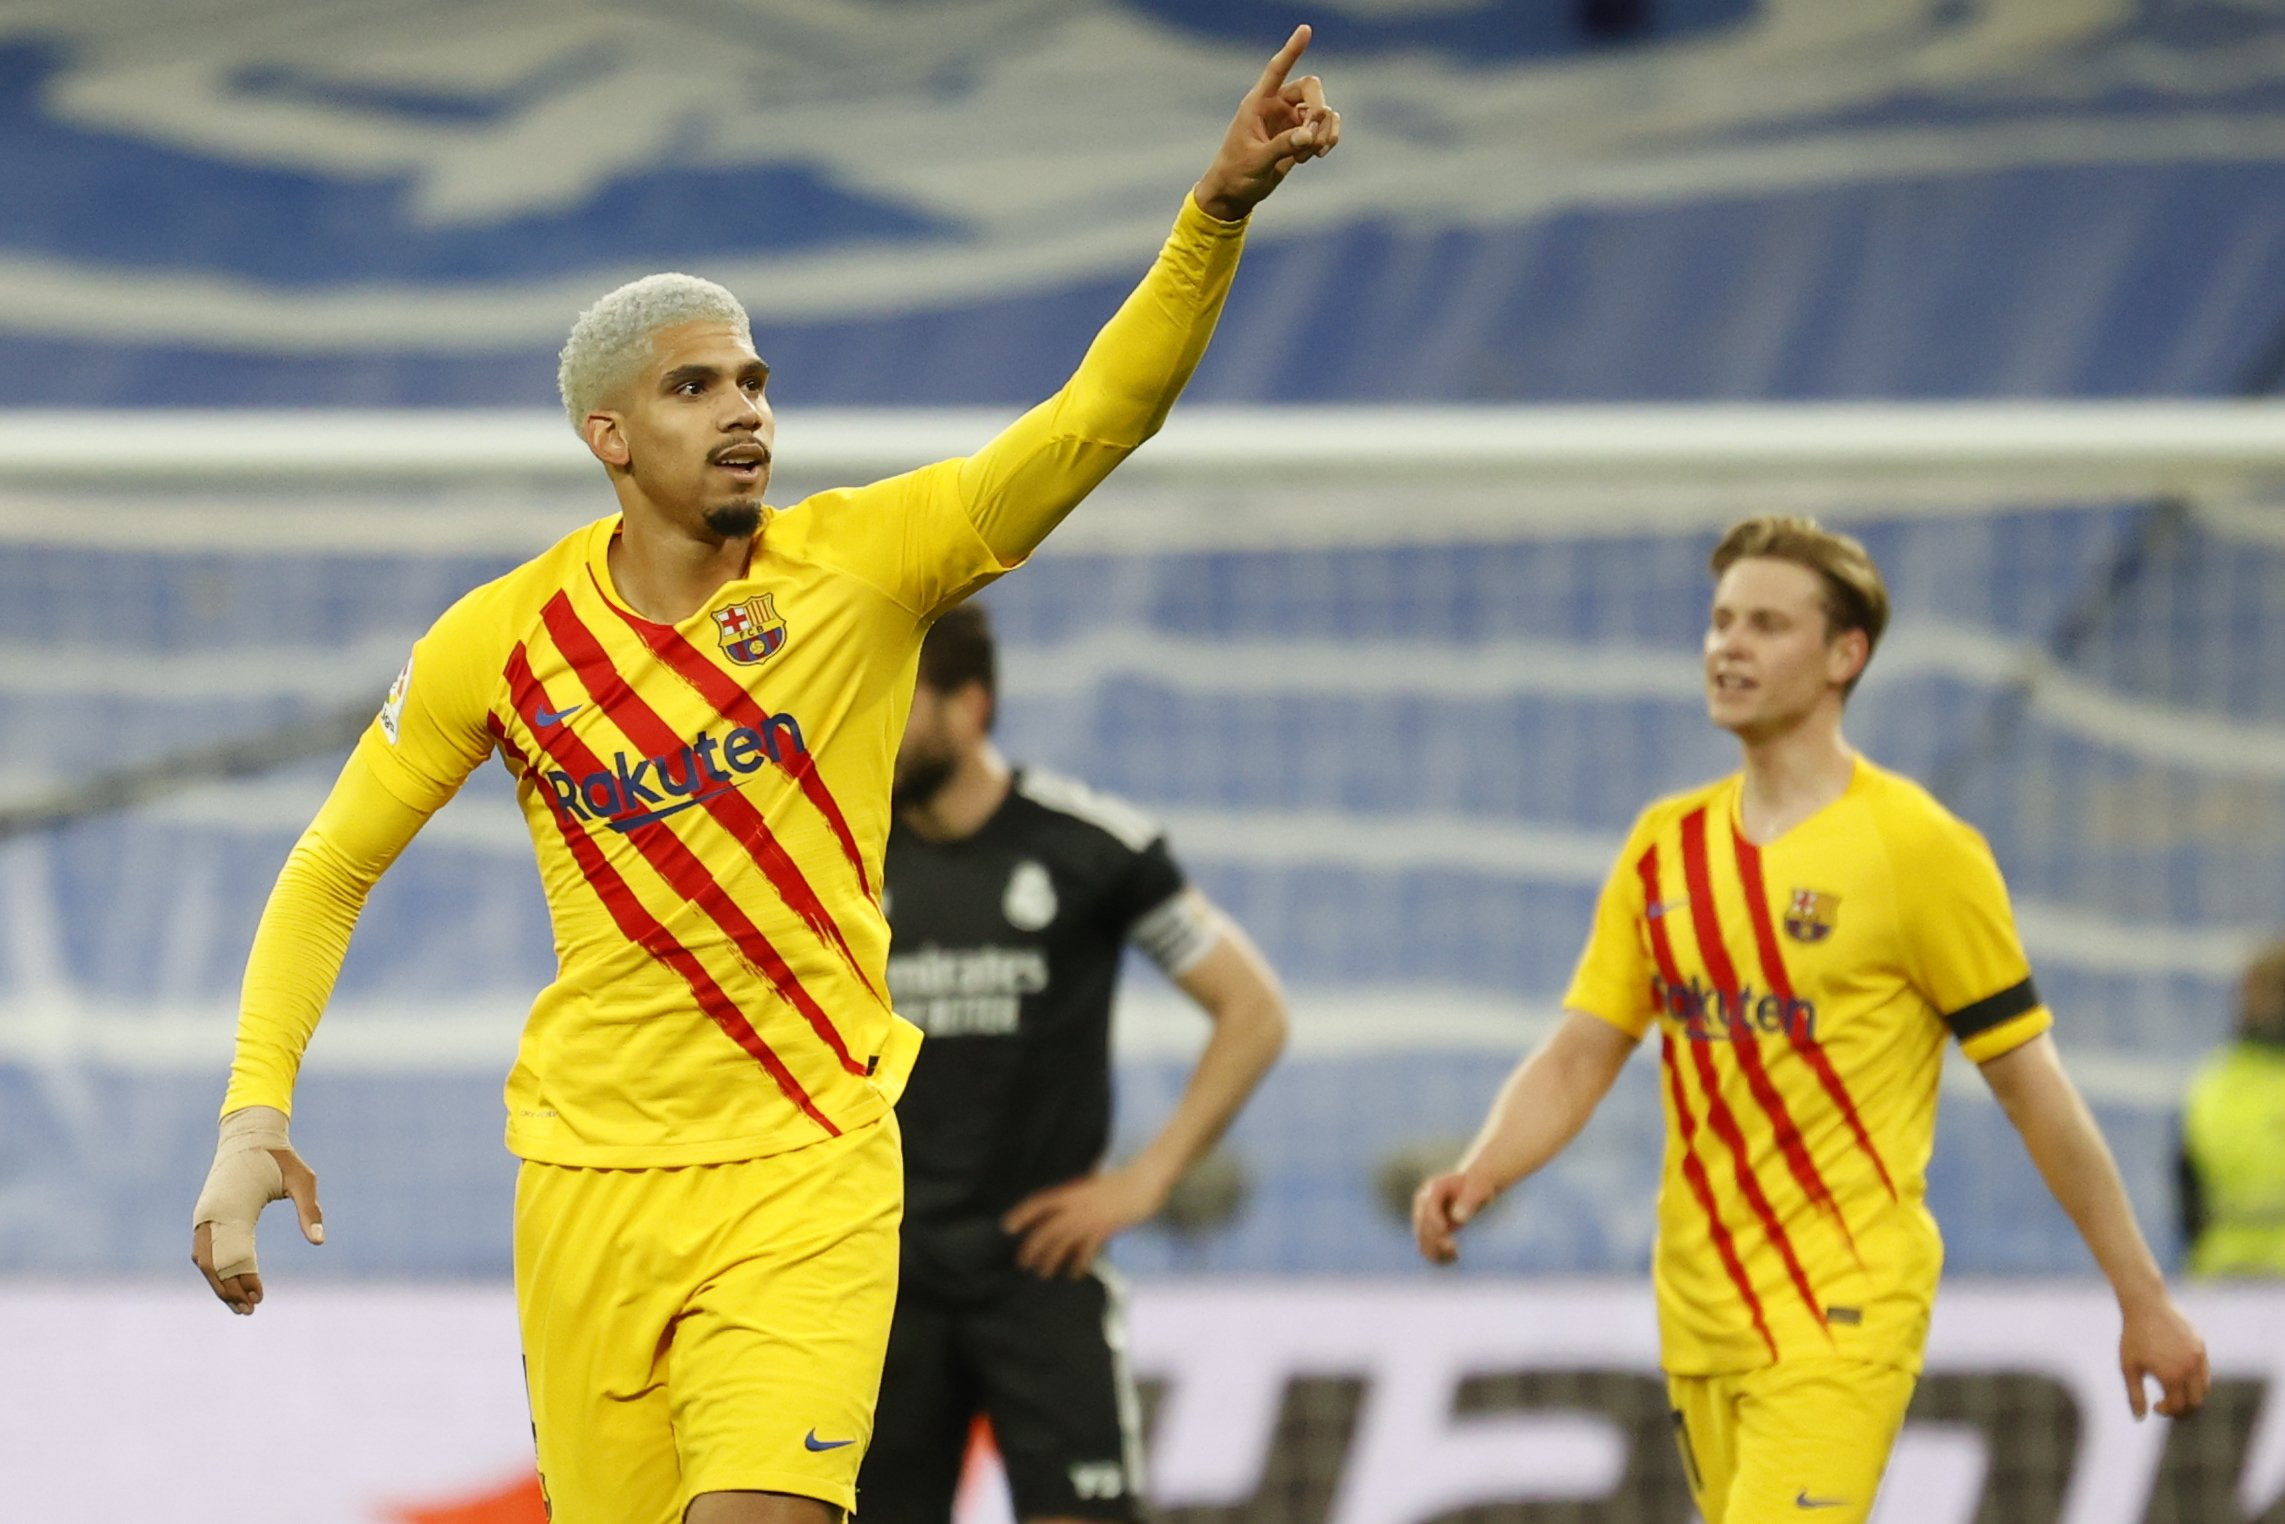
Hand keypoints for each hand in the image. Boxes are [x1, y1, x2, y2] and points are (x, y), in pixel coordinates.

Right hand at [190, 1106, 324, 1315]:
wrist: (250, 1133)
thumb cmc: (281, 1157)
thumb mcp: (304, 1180)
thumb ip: (311, 1210)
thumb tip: (319, 1241)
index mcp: (235, 1206)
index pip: (235, 1254)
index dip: (245, 1279)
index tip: (260, 1297)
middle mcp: (213, 1213)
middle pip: (214, 1263)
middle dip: (229, 1289)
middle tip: (250, 1311)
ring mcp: (205, 1214)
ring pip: (204, 1259)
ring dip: (218, 1283)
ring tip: (239, 1306)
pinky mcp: (204, 1214)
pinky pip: (203, 1249)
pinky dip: (213, 1269)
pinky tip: (228, 1283)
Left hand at [1002, 1163, 1169, 1278]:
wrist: (1143, 1182)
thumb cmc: (1121, 1179)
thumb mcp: (1094, 1182)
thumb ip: (1081, 1191)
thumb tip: (1072, 1196)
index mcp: (1072, 1191)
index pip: (1039, 1203)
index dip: (1022, 1214)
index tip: (1007, 1227)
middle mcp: (1076, 1207)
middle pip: (1046, 1229)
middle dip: (1032, 1247)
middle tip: (1023, 1262)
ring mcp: (1089, 1219)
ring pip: (1062, 1243)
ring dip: (1051, 1260)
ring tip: (1043, 1273)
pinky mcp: (1104, 1230)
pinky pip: (1085, 1251)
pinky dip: (1078, 1264)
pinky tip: (1074, 1274)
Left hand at [1191, 25, 1341, 222]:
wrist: (1236, 194)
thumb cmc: (1236, 174)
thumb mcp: (1257, 161)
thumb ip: (1283, 146)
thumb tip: (1309, 135)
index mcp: (1258, 103)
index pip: (1277, 69)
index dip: (1292, 50)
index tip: (1306, 30)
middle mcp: (1276, 106)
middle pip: (1311, 88)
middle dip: (1319, 109)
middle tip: (1312, 136)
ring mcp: (1291, 120)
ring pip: (1323, 111)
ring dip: (1325, 131)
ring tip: (1312, 153)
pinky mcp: (1301, 137)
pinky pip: (1326, 127)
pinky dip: (1328, 139)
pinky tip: (1315, 155)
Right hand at [1413, 1168, 1495, 1264]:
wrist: (1475, 1186)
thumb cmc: (1478, 1185)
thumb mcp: (1478, 1189)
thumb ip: (1469, 1201)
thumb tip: (1457, 1219)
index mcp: (1434, 1188)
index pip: (1428, 1209)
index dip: (1435, 1223)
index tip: (1446, 1235)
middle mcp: (1424, 1203)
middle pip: (1422, 1226)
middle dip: (1436, 1240)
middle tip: (1455, 1250)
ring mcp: (1425, 1217)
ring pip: (1422, 1241)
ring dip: (1436, 1252)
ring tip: (1455, 1257)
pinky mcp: (1431, 1230)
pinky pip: (1427, 1248)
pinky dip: (1438, 1257)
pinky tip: (1454, 1258)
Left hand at [2119, 1291, 2208, 1417]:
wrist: (2145, 1305)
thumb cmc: (2133, 1337)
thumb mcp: (2129, 1367)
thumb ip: (2135, 1395)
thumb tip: (2140, 1418)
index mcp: (2173, 1376)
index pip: (2179, 1407)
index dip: (2167, 1411)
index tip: (2155, 1407)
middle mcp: (2191, 1369)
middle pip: (2196, 1401)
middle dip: (2183, 1408)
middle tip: (2167, 1404)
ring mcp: (2199, 1356)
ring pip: (2204, 1387)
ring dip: (2192, 1395)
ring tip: (2173, 1391)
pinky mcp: (2201, 1346)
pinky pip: (2204, 1370)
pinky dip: (2196, 1379)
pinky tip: (2178, 1374)